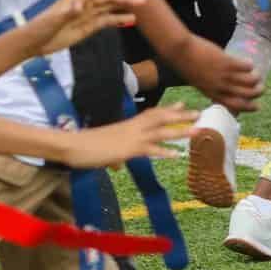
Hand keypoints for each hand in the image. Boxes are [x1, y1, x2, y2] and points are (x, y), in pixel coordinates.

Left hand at [29, 0, 145, 53]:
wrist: (34, 42)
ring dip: (125, 6)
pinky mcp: (88, 27)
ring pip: (110, 7)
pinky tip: (131, 20)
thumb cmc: (41, 27)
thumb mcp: (53, 19)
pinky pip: (106, 21)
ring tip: (142, 6)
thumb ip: (68, 12)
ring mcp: (87, 15)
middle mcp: (85, 3)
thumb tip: (81, 6)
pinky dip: (119, 19)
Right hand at [59, 103, 195, 169]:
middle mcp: (132, 128)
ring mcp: (130, 137)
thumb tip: (116, 164)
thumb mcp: (105, 147)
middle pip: (160, 117)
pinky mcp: (127, 149)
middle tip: (198, 113)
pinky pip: (150, 149)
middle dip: (180, 116)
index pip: (151, 114)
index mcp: (127, 125)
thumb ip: (114, 154)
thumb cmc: (85, 146)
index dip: (167, 109)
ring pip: (160, 130)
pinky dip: (164, 151)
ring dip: (179, 131)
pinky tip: (177, 154)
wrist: (73, 145)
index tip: (182, 105)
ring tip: (197, 131)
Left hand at [175, 41, 262, 114]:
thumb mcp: (199, 82)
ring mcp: (224, 75)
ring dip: (256, 79)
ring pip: (248, 81)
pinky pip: (245, 67)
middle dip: (256, 93)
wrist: (181, 52)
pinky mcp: (227, 62)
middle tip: (261, 89)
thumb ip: (211, 87)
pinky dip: (249, 66)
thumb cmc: (187, 65)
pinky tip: (250, 63)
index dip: (248, 107)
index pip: (235, 105)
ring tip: (258, 75)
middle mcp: (220, 87)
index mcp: (213, 94)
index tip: (257, 106)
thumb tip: (223, 87)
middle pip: (245, 95)